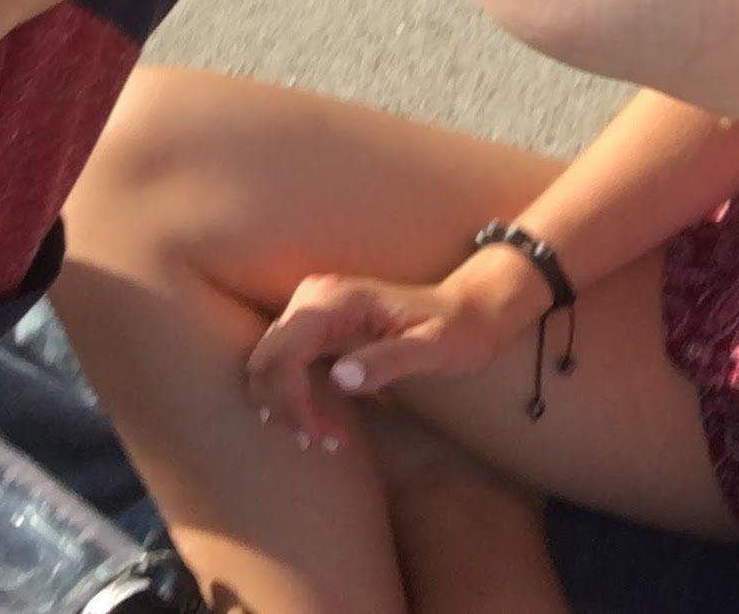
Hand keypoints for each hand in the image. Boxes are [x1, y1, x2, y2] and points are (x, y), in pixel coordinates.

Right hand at [246, 268, 532, 445]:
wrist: (473, 309)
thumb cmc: (459, 329)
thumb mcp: (434, 349)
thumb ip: (389, 361)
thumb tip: (340, 378)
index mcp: (340, 300)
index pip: (285, 353)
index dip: (294, 401)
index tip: (325, 436)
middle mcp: (318, 297)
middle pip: (266, 360)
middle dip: (286, 408)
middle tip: (325, 441)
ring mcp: (314, 310)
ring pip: (268, 364)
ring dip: (286, 406)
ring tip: (326, 436)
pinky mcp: (318, 328)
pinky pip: (284, 364)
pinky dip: (292, 398)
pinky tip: (323, 421)